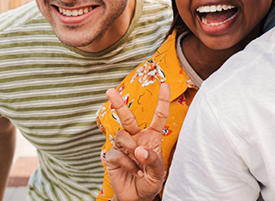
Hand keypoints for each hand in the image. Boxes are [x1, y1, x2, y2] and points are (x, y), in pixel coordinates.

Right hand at [104, 83, 170, 200]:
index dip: (162, 100)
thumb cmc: (150, 181)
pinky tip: (132, 171)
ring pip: (123, 136)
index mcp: (151, 137)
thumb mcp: (158, 172)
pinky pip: (118, 153)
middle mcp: (136, 138)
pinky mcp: (112, 156)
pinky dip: (128, 164)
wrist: (137, 197)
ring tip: (138, 166)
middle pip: (128, 118)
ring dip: (132, 151)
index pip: (158, 117)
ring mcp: (123, 146)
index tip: (164, 84)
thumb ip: (152, 159)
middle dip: (119, 103)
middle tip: (110, 91)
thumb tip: (139, 149)